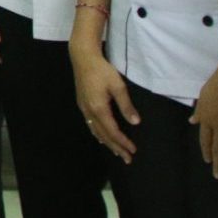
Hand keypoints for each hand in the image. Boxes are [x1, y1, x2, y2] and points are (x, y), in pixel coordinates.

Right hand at [73, 44, 139, 162]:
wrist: (82, 58)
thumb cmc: (102, 70)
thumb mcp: (118, 86)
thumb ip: (126, 105)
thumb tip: (135, 122)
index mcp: (99, 108)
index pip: (113, 131)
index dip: (123, 142)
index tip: (133, 150)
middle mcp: (89, 111)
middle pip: (103, 134)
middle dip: (116, 147)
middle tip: (127, 159)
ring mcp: (84, 108)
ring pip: (95, 131)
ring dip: (107, 143)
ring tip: (116, 152)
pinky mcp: (82, 104)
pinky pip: (90, 124)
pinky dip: (98, 134)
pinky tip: (101, 137)